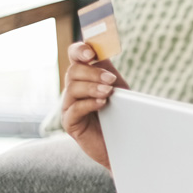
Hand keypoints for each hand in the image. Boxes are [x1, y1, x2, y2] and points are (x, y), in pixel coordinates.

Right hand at [62, 42, 129, 169]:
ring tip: (108, 92)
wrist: (124, 143)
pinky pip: (74, 110)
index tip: (91, 54)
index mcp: (84, 76)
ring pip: (73, 88)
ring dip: (92, 87)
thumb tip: (102, 48)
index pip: (74, 55)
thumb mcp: (116, 87)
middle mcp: (73, 88)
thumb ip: (107, 69)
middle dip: (93, 73)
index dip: (80, 50)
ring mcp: (69, 106)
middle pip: (73, 71)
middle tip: (111, 80)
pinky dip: (88, 104)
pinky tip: (102, 103)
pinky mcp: (70, 123)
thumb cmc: (119, 114)